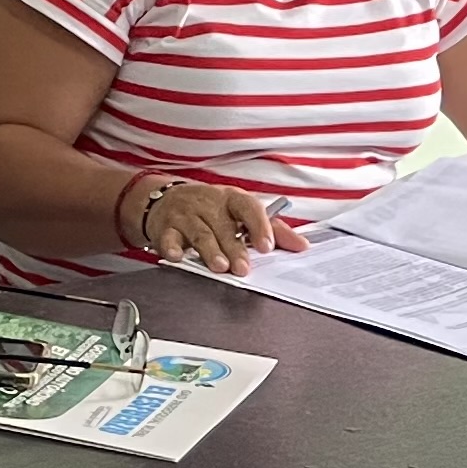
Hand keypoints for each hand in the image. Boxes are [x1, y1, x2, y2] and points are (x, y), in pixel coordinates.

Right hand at [134, 181, 306, 274]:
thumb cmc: (211, 209)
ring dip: (210, 251)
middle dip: (235, 249)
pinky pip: (168, 238)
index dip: (259, 226)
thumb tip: (301, 245)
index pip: (249, 208)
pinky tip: (177, 257)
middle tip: (243, 268)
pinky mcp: (165, 228)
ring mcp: (186, 215)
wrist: (165, 199)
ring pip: (199, 233)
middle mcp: (208, 204)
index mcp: (232, 199)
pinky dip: (172, 248)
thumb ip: (272, 229)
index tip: (267, 246)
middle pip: (224, 227)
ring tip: (220, 266)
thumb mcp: (241, 213)